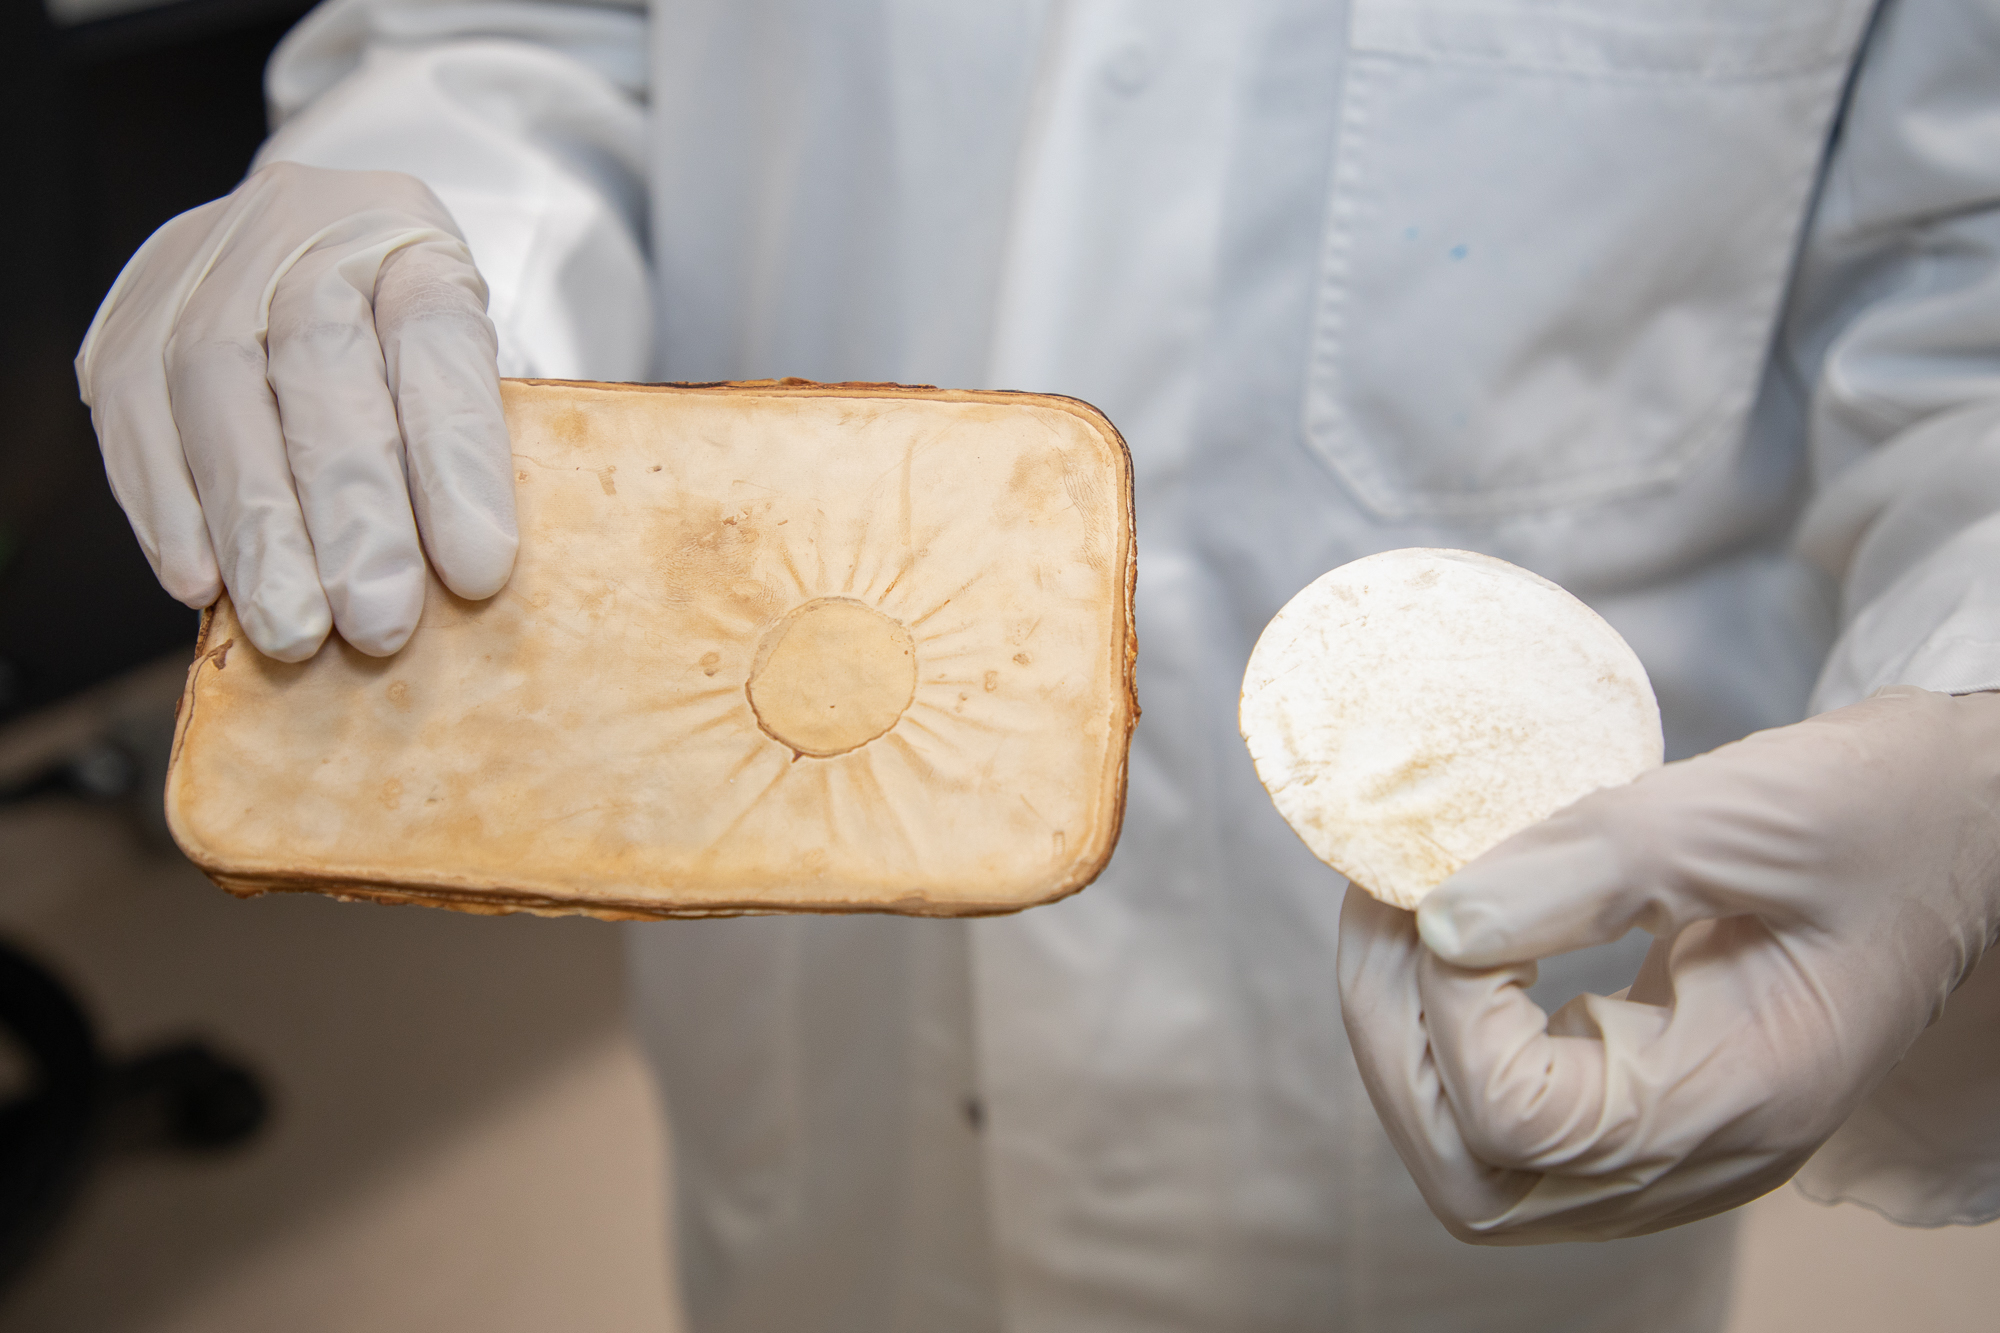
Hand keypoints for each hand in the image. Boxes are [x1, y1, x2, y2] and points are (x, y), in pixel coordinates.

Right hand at [75, 161, 515, 660]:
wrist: (312, 248)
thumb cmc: (401, 338)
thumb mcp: (466, 361)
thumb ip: (467, 443)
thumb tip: (471, 576)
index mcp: (410, 237)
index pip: (438, 336)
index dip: (457, 456)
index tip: (479, 569)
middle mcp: (300, 227)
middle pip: (319, 361)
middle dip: (350, 511)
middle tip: (378, 623)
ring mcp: (201, 264)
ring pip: (213, 388)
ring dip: (254, 527)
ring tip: (293, 629)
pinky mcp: (127, 320)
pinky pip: (132, 413)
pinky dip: (169, 509)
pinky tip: (202, 584)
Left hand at [1338, 686, 1999, 1241]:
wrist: (1962, 836)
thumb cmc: (1880, 816)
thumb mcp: (1739, 813)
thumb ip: (1583, 868)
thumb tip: (1437, 918)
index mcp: (1737, 1098)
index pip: (1522, 1116)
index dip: (1452, 1005)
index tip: (1447, 894)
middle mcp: (1700, 1157)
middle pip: (1475, 1177)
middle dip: (1394, 1042)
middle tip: (1379, 912)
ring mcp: (1675, 1151)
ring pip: (1483, 1169)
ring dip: (1412, 1050)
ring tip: (1398, 925)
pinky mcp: (1654, 1112)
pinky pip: (1519, 1128)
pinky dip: (1457, 1049)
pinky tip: (1458, 952)